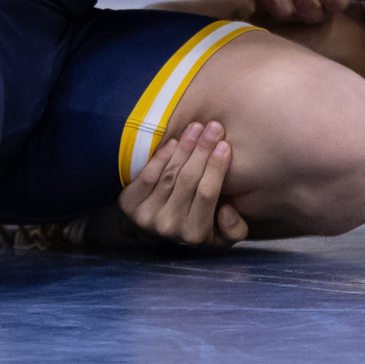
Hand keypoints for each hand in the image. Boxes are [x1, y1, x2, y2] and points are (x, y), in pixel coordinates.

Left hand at [118, 121, 248, 246]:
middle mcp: (170, 228)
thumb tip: (225, 210)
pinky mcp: (130, 206)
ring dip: (184, 148)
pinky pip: (148, 176)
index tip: (225, 145)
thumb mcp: (222, 235)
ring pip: (169, 175)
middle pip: (188, 181)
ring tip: (197, 127)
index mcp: (196, 234)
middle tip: (214, 128)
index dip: (216, 168)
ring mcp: (147, 218)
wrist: (156, 232)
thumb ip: (234, 230)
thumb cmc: (198, 224)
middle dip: (203, 150)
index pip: (207, 194)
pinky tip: (173, 141)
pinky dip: (161, 157)